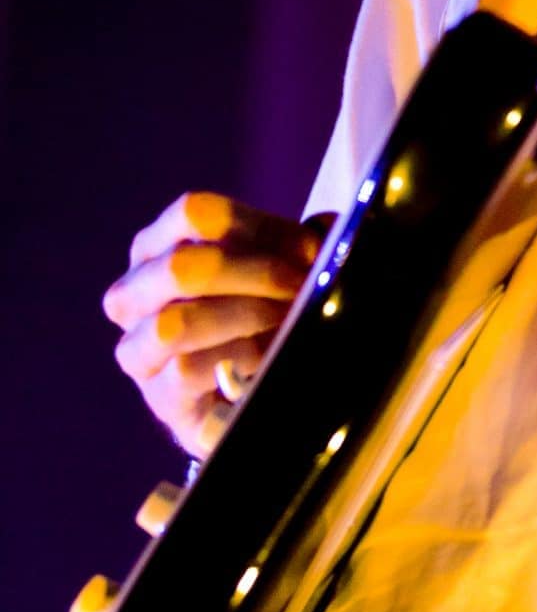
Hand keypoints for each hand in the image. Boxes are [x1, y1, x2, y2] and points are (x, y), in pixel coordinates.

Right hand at [103, 193, 324, 457]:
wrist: (256, 391)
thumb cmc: (267, 312)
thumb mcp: (281, 266)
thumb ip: (301, 242)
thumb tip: (328, 229)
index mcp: (158, 245)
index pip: (194, 214)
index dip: (259, 228)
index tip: (308, 250)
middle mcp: (133, 293)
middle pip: (181, 266)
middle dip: (255, 275)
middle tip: (301, 287)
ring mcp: (137, 348)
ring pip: (174, 323)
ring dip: (245, 318)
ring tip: (287, 321)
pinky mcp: (158, 398)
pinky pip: (185, 372)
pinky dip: (234, 360)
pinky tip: (264, 360)